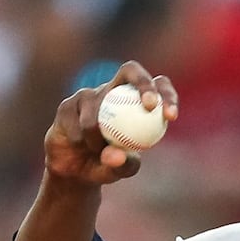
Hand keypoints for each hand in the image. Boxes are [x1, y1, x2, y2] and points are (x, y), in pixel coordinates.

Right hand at [43, 60, 177, 184]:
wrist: (75, 170)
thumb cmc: (108, 166)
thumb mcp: (122, 170)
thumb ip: (124, 165)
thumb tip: (116, 154)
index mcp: (136, 102)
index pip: (158, 85)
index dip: (167, 95)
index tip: (170, 116)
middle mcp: (114, 91)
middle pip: (131, 70)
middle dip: (144, 84)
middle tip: (150, 106)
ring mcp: (89, 94)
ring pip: (99, 109)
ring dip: (99, 135)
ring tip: (97, 150)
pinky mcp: (68, 104)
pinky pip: (77, 121)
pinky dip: (81, 139)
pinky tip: (79, 144)